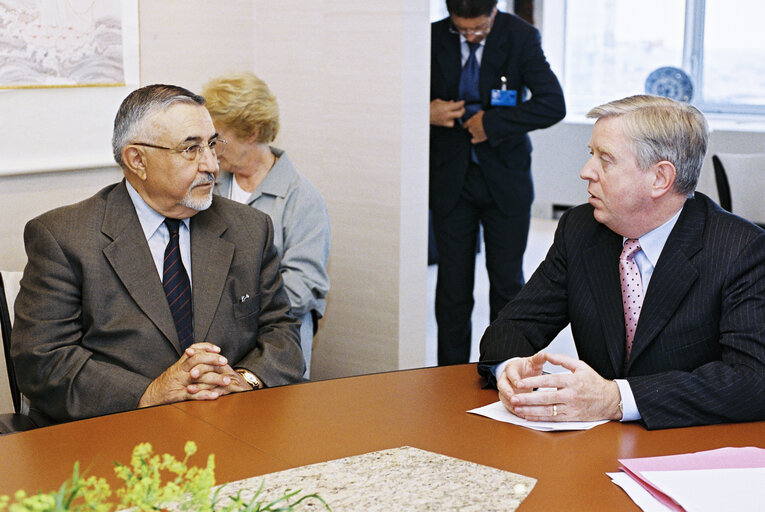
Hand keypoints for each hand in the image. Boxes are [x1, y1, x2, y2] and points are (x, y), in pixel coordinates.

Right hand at [138, 343, 242, 406]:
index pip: (193, 350)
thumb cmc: (166, 383)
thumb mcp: (176, 370)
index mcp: (180, 364)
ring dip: (214, 379)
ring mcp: (179, 383)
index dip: (206, 347)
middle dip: (213, 360)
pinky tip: (215, 395)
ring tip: (227, 381)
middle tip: (225, 362)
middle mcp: (180, 371)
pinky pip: (193, 395)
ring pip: (198, 377)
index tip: (218, 349)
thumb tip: (207, 357)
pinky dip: (205, 395)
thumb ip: (189, 363)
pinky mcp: (179, 396)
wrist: (151, 398)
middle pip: (197, 360)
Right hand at [430, 99, 464, 126]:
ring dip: (457, 115)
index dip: (462, 103)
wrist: (425, 115)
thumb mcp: (439, 101)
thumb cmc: (431, 107)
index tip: (463, 102)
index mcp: (446, 107)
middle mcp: (447, 114)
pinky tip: (450, 118)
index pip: (458, 105)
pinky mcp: (444, 124)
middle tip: (462, 108)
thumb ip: (447, 102)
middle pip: (460, 113)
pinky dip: (452, 120)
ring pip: (457, 119)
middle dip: (463, 110)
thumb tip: (453, 102)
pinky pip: (452, 123)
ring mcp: (446, 120)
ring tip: (454, 112)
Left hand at [463, 110, 486, 142]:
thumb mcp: (481, 113)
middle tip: (479, 127)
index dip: (465, 125)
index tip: (466, 126)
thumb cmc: (486, 117)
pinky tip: (476, 139)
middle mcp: (471, 128)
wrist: (490, 124)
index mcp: (470, 122)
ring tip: (481, 132)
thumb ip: (478, 113)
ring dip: (476, 133)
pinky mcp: (478, 138)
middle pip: (470, 130)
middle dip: (473, 129)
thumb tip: (478, 113)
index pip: (464, 125)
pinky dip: (475, 140)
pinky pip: (473, 141)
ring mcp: (474, 134)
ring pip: (473, 134)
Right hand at [497, 352, 546, 412]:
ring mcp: (505, 389)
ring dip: (509, 403)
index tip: (519, 384)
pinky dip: (514, 410)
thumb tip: (546, 354)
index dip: (514, 379)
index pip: (510, 373)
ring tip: (518, 409)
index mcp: (511, 368)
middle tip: (514, 399)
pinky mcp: (507, 398)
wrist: (522, 372)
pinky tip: (522, 414)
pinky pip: (507, 404)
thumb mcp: (534, 362)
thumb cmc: (528, 367)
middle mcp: (505, 378)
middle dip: (507, 393)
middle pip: (502, 386)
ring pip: (503, 397)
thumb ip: (539, 358)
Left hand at [498, 352, 622, 421]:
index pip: (549, 381)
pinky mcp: (571, 418)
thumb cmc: (594, 382)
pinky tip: (528, 416)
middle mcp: (571, 395)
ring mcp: (571, 408)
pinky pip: (553, 419)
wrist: (610, 400)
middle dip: (527, 399)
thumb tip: (547, 355)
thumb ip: (562, 360)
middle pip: (546, 398)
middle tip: (513, 398)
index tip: (519, 383)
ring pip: (547, 411)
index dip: (533, 383)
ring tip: (516, 408)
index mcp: (572, 381)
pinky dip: (539, 418)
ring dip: (530, 410)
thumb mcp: (580, 366)